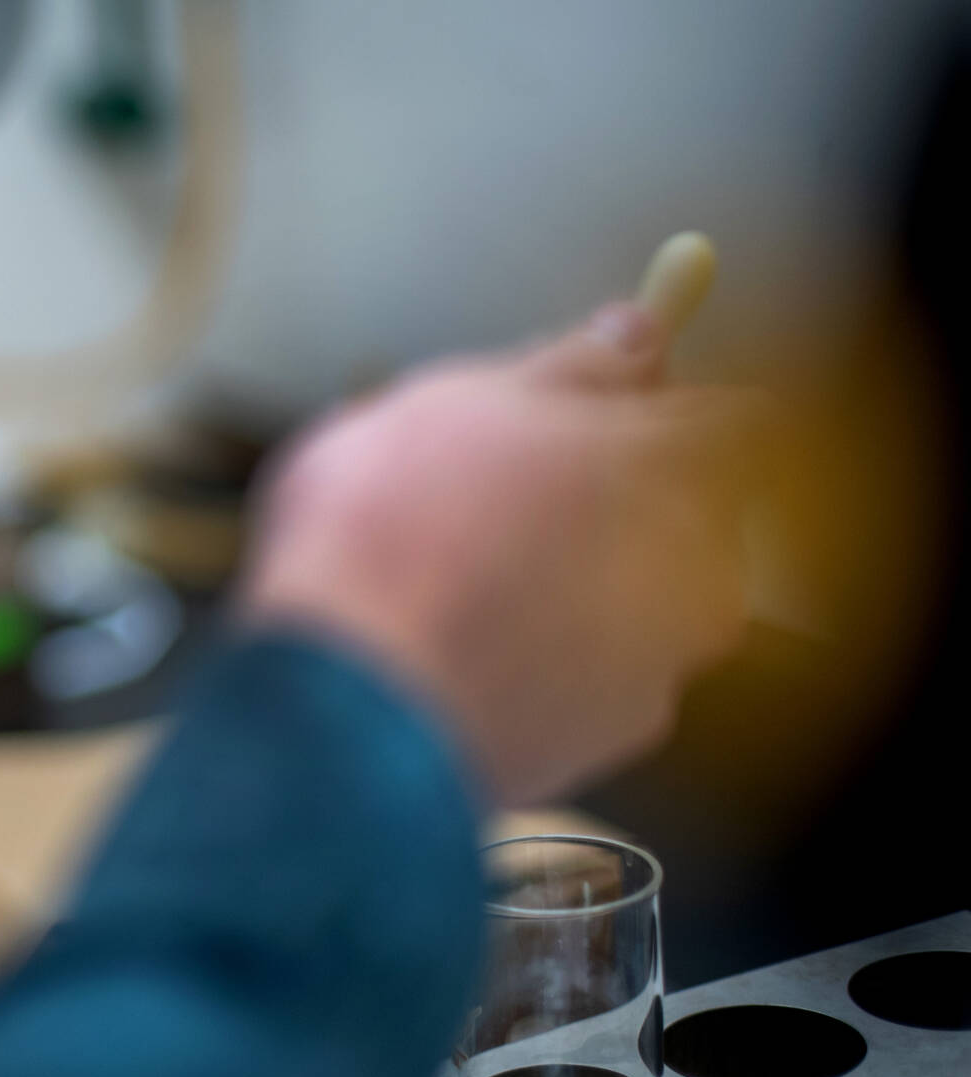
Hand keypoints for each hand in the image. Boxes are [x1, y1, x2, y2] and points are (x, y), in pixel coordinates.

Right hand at [239, 303, 763, 804]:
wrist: (349, 701)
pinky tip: (460, 645)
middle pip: (683, 514)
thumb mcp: (458, 402)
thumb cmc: (392, 539)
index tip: (599, 394)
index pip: (728, 415)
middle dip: (607, 501)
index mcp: (675, 467)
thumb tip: (629, 335)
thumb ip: (565, 369)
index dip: (657, 401)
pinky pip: (589, 676)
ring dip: (570, 584)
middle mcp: (699, 571)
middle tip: (499, 492)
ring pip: (631, 602)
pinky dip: (541, 658)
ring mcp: (661, 666)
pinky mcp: (606, 741)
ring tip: (459, 578)